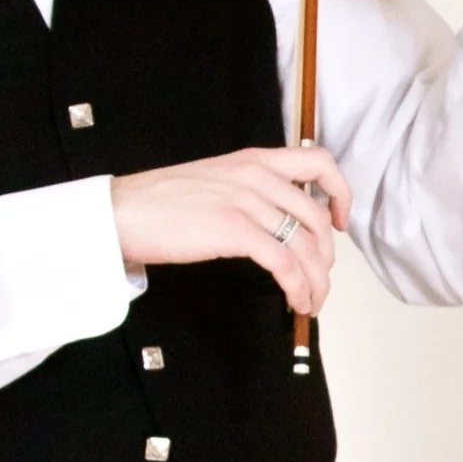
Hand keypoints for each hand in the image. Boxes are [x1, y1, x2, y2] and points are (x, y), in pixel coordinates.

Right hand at [110, 145, 351, 316]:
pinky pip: (285, 264)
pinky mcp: (235, 231)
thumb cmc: (161, 203)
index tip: (340, 222)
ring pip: (306, 245)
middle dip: (326, 257)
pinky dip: (298, 287)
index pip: (319, 162)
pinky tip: (296, 301)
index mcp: (255, 160)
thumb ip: (250, 190)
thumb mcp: (216, 180)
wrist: (122, 212)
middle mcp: (257, 175)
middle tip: (319, 279)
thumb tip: (280, 221)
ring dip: (316, 281)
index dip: (340, 193)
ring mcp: (247, 202)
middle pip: (317, 218)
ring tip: (311, 301)